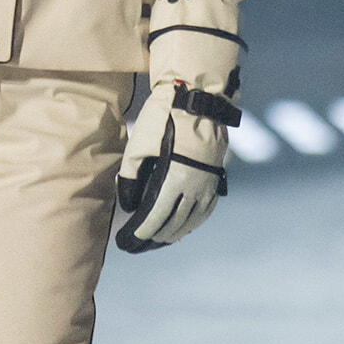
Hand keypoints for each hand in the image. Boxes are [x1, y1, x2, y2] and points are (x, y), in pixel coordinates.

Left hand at [115, 86, 227, 250]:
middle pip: (174, 224)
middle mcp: (196, 187)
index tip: (127, 241)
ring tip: (157, 240)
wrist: (199, 97)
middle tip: (137, 246)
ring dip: (174, 233)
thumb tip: (129, 205)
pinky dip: (192, 222)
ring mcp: (209, 184)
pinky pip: (205, 210)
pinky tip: (183, 226)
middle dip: (154, 237)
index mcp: (175, 179)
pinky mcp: (216, 177)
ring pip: (192, 220)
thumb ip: (130, 177)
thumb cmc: (164, 118)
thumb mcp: (138, 145)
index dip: (141, 232)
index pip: (156, 217)